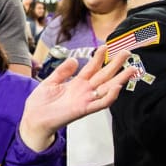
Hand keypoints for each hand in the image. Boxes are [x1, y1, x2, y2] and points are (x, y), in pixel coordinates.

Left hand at [19, 48, 138, 150]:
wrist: (34, 119)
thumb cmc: (40, 104)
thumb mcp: (50, 82)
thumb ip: (62, 71)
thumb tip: (73, 59)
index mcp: (76, 83)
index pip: (92, 67)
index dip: (99, 57)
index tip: (106, 46)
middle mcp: (84, 91)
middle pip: (104, 75)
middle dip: (116, 64)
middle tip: (126, 52)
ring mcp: (85, 100)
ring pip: (108, 88)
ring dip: (120, 79)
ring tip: (131, 68)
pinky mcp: (84, 109)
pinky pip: (101, 104)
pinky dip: (110, 96)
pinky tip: (117, 86)